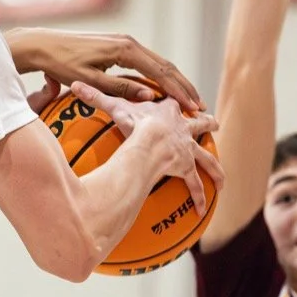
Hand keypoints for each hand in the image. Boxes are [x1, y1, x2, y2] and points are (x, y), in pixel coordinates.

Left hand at [9, 28, 202, 111]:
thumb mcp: (91, 82)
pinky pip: (147, 63)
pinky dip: (160, 77)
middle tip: (201, 105)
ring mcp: (125, 43)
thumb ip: (121, 90)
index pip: (161, 72)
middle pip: (166, 66)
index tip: (193, 107)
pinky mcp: (119, 47)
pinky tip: (167, 90)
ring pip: (158, 64)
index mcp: (125, 50)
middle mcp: (129, 43)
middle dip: (184, 86)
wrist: (43, 44)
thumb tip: (149, 98)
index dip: (179, 91)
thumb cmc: (63, 64)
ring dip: (175, 82)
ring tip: (190, 99)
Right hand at [72, 82, 223, 218]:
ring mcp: (188, 148)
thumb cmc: (133, 122)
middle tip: (214, 124)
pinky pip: (194, 184)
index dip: (176, 103)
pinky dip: (198, 196)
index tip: (181, 103)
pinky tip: (202, 210)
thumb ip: (96, 97)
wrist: (150, 138)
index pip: (174, 103)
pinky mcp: (186, 167)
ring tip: (221, 179)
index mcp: (168, 111)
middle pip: (200, 123)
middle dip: (207, 123)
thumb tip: (74, 86)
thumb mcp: (113, 106)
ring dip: (215, 168)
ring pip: (206, 158)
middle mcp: (183, 128)